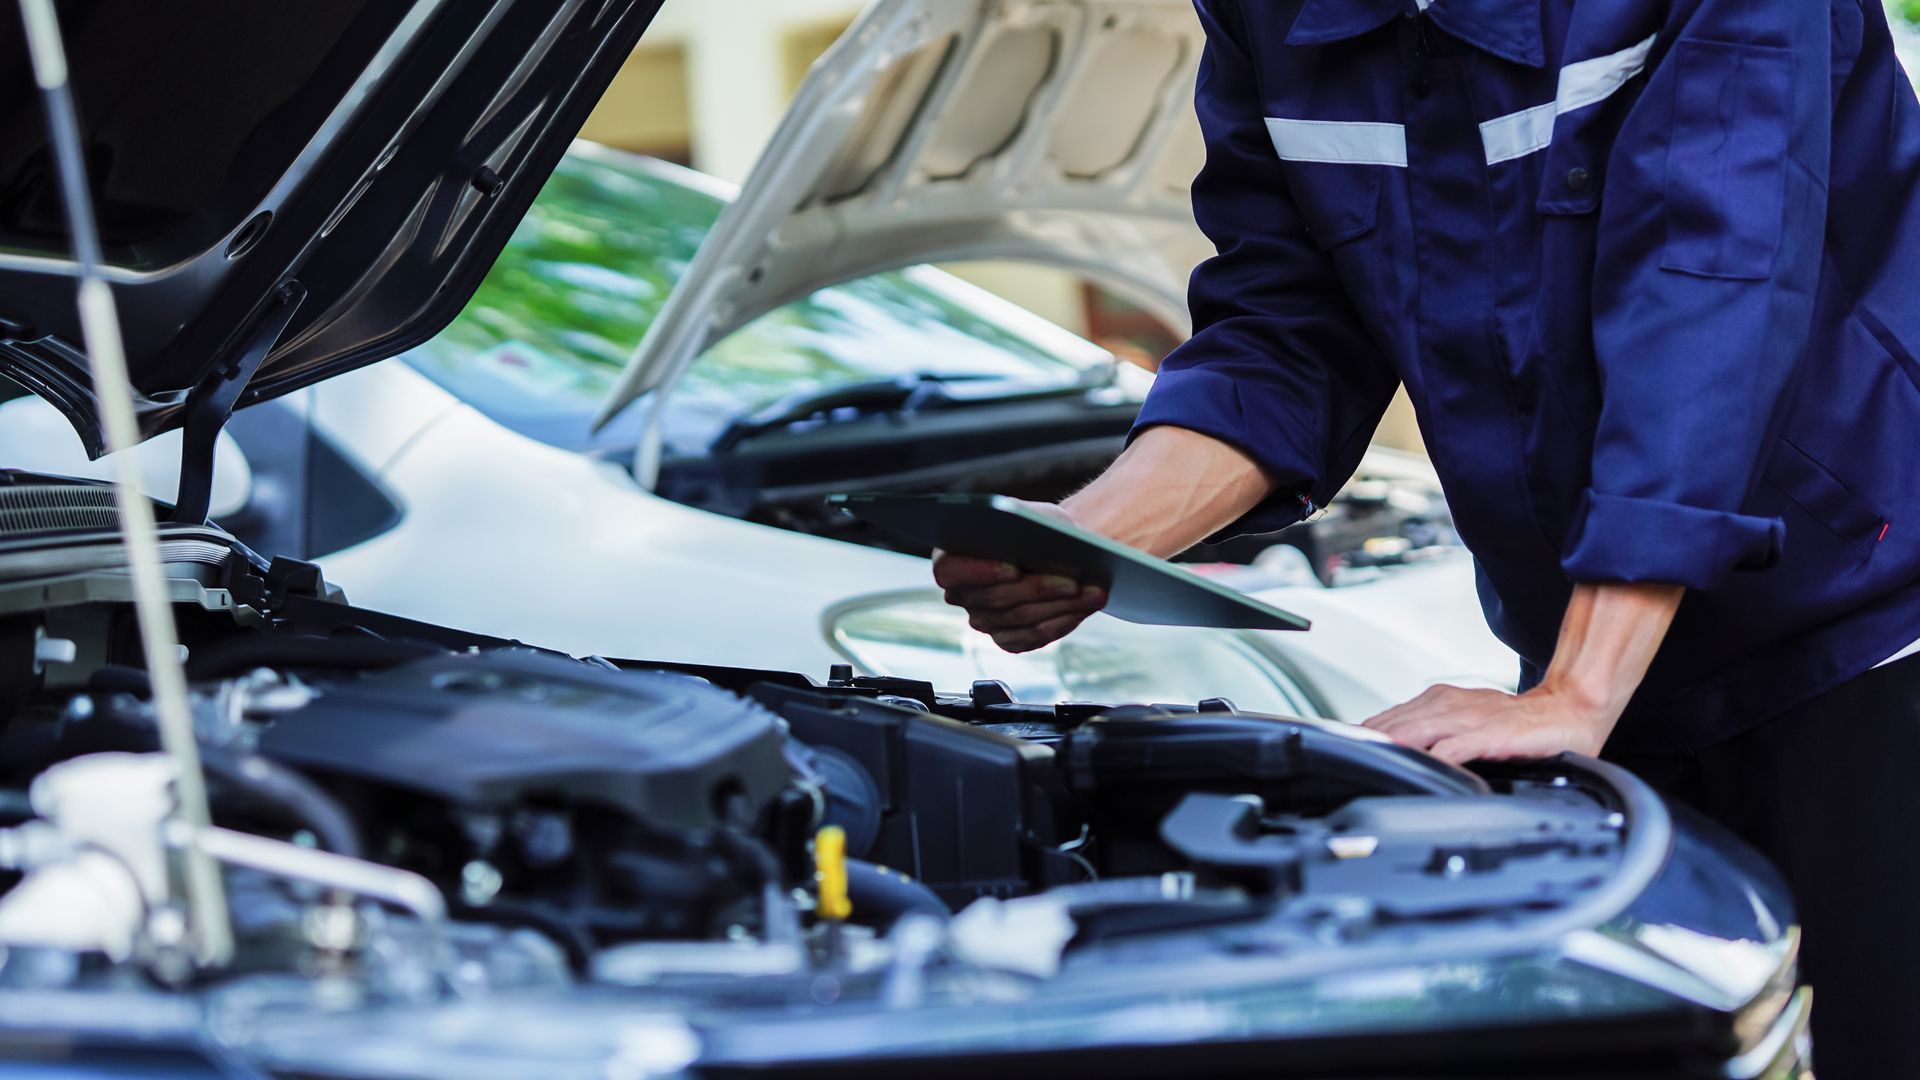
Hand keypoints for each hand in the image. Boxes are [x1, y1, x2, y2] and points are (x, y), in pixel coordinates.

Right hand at [931, 501, 1107, 652]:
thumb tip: (1029, 544)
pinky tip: (1085, 606)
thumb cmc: (1039, 527)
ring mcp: (983, 620)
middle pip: (994, 598)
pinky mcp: (1007, 638)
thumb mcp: (1030, 515)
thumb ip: (1020, 525)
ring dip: (1060, 605)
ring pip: (1020, 618)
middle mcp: (961, 593)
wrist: (1058, 549)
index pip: (949, 570)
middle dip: (1038, 590)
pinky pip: (1032, 636)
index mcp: (951, 556)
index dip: (979, 572)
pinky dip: (1062, 621)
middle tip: (1073, 582)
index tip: (1013, 569)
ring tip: (1093, 592)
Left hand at [1361, 683, 1618, 764]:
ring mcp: (1474, 717)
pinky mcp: (1496, 733)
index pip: (1391, 717)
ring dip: (1396, 743)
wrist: (1569, 711)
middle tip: (1348, 759)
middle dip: (1372, 741)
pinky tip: (1428, 764)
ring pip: (1423, 728)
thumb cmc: (1518, 724)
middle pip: (1399, 722)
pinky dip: (1442, 754)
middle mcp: (1453, 705)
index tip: (1344, 752)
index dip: (1365, 735)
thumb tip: (1396, 753)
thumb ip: (1433, 734)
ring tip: (1374, 758)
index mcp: (1442, 701)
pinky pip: (1462, 744)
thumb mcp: (1467, 724)